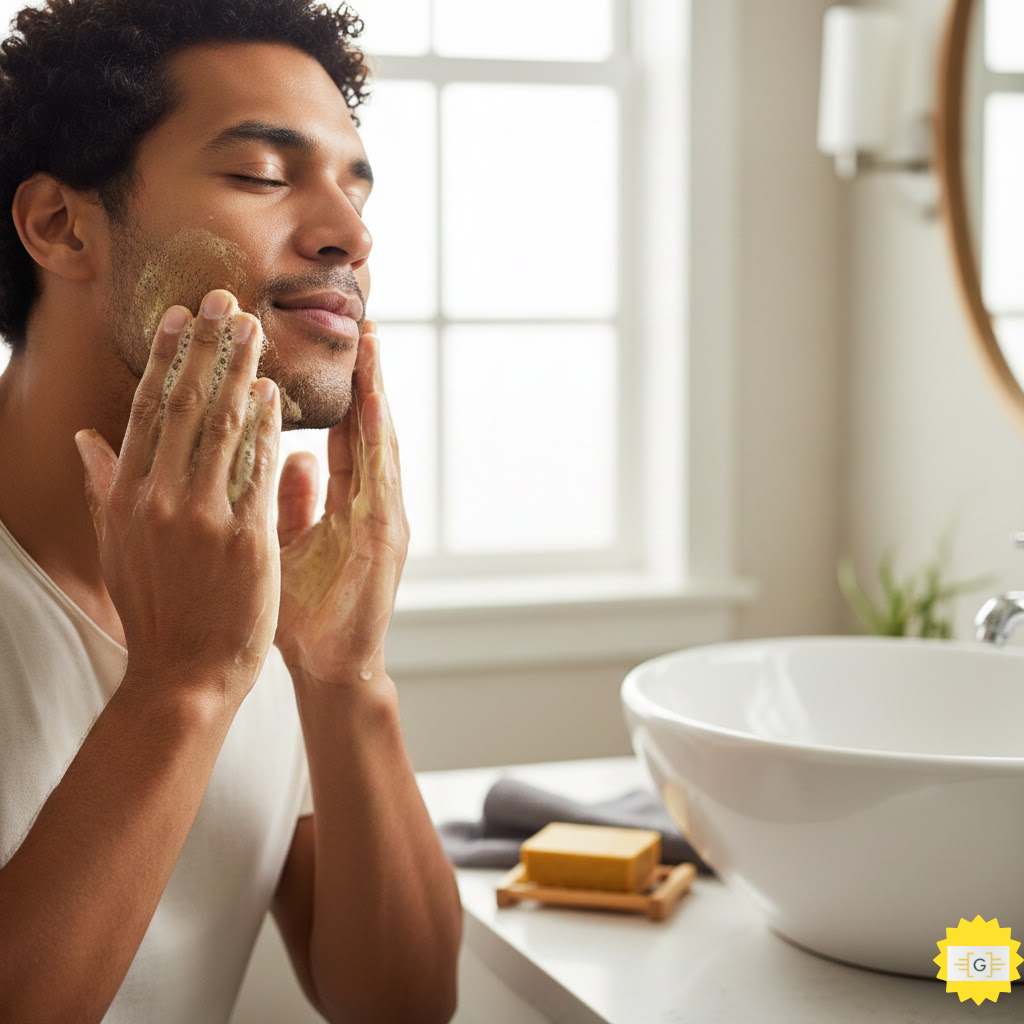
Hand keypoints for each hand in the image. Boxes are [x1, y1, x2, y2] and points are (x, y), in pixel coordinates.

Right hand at [74, 290, 281, 707]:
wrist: (184, 673)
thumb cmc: (156, 609)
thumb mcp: (116, 547)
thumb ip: (103, 488)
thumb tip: (84, 439)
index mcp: (128, 496)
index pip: (148, 412)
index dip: (167, 359)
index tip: (182, 317)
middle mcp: (159, 499)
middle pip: (185, 406)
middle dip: (206, 346)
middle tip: (225, 297)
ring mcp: (201, 517)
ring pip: (221, 427)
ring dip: (239, 370)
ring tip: (254, 327)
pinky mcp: (243, 538)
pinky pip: (256, 470)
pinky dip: (265, 427)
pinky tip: (274, 392)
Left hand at [273, 319, 408, 687]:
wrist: (330, 668)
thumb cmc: (306, 613)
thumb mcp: (289, 545)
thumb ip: (296, 500)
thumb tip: (296, 454)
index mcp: (348, 504)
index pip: (344, 435)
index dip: (341, 391)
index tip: (335, 346)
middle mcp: (371, 504)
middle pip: (368, 429)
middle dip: (366, 377)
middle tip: (364, 323)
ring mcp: (384, 519)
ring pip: (379, 444)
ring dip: (376, 393)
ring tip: (372, 345)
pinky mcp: (387, 537)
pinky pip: (380, 478)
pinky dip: (377, 438)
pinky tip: (372, 402)